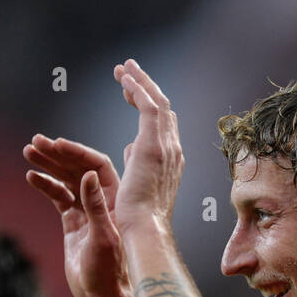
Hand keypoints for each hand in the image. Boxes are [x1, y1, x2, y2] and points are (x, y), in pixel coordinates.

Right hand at [24, 135, 129, 296]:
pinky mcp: (74, 225)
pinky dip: (46, 187)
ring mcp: (87, 213)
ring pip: (67, 181)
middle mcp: (103, 203)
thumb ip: (96, 207)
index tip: (56, 144)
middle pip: (80, 169)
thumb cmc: (110, 272)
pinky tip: (31, 177)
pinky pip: (59, 198)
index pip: (98, 167)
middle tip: (35, 142)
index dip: (78, 153)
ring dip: (49, 166)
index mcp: (117, 202)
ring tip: (29, 153)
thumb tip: (88, 175)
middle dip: (58, 155)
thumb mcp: (102, 238)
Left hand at [112, 59, 183, 225]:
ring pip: (157, 102)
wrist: (144, 228)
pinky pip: (148, 107)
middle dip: (145, 87)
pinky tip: (123, 78)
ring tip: (124, 67)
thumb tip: (131, 149)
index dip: (147, 103)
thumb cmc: (138, 217)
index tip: (129, 91)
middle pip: (163, 108)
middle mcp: (173, 150)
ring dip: (140, 82)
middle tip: (128, 70)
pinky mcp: (153, 145)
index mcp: (171, 160)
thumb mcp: (138, 183)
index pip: (162, 123)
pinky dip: (137, 89)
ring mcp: (166, 146)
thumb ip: (137, 162)